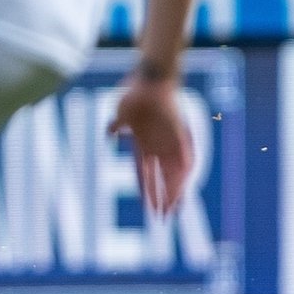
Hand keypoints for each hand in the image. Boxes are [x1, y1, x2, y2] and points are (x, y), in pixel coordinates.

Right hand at [108, 68, 193, 216]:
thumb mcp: (121, 113)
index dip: (146, 191)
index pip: (144, 174)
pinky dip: (184, 170)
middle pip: (161, 178)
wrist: (151, 76)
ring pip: (174, 172)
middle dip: (162, 198)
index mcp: (142, 144)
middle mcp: (157, 146)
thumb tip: (108, 134)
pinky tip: (184, 185)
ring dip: (174, 191)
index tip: (147, 208)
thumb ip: (116, 126)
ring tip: (174, 208)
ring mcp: (169, 140)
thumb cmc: (134, 92)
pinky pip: (185, 155)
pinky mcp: (180, 132)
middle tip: (164, 217)